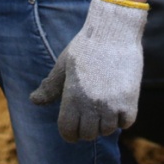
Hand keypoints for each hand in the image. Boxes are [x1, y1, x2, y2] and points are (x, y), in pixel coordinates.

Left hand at [30, 0, 146, 141]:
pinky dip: (123, 117)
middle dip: (88, 128)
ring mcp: (112, 103)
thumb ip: (50, 86)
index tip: (74, 126)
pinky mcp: (130, 99)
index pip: (68, 131)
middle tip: (91, 113)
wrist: (114, 29)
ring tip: (105, 106)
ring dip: (106, 122)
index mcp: (72, 96)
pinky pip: (126, 122)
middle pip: (88, 134)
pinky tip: (119, 103)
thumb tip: (33, 100)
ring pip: (107, 130)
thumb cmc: (87, 45)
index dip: (70, 132)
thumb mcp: (64, 64)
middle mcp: (91, 104)